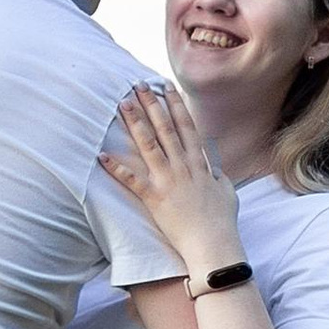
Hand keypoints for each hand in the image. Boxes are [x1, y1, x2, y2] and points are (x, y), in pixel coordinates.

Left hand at [100, 83, 243, 277]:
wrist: (214, 244)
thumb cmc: (222, 221)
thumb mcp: (226, 191)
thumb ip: (218, 175)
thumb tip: (213, 167)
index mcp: (199, 163)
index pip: (186, 126)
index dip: (176, 104)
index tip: (166, 87)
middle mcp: (183, 166)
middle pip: (165, 128)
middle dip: (151, 104)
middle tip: (138, 85)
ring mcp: (168, 181)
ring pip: (149, 145)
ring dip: (134, 123)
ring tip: (122, 105)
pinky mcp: (154, 198)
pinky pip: (132, 180)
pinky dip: (116, 168)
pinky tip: (102, 155)